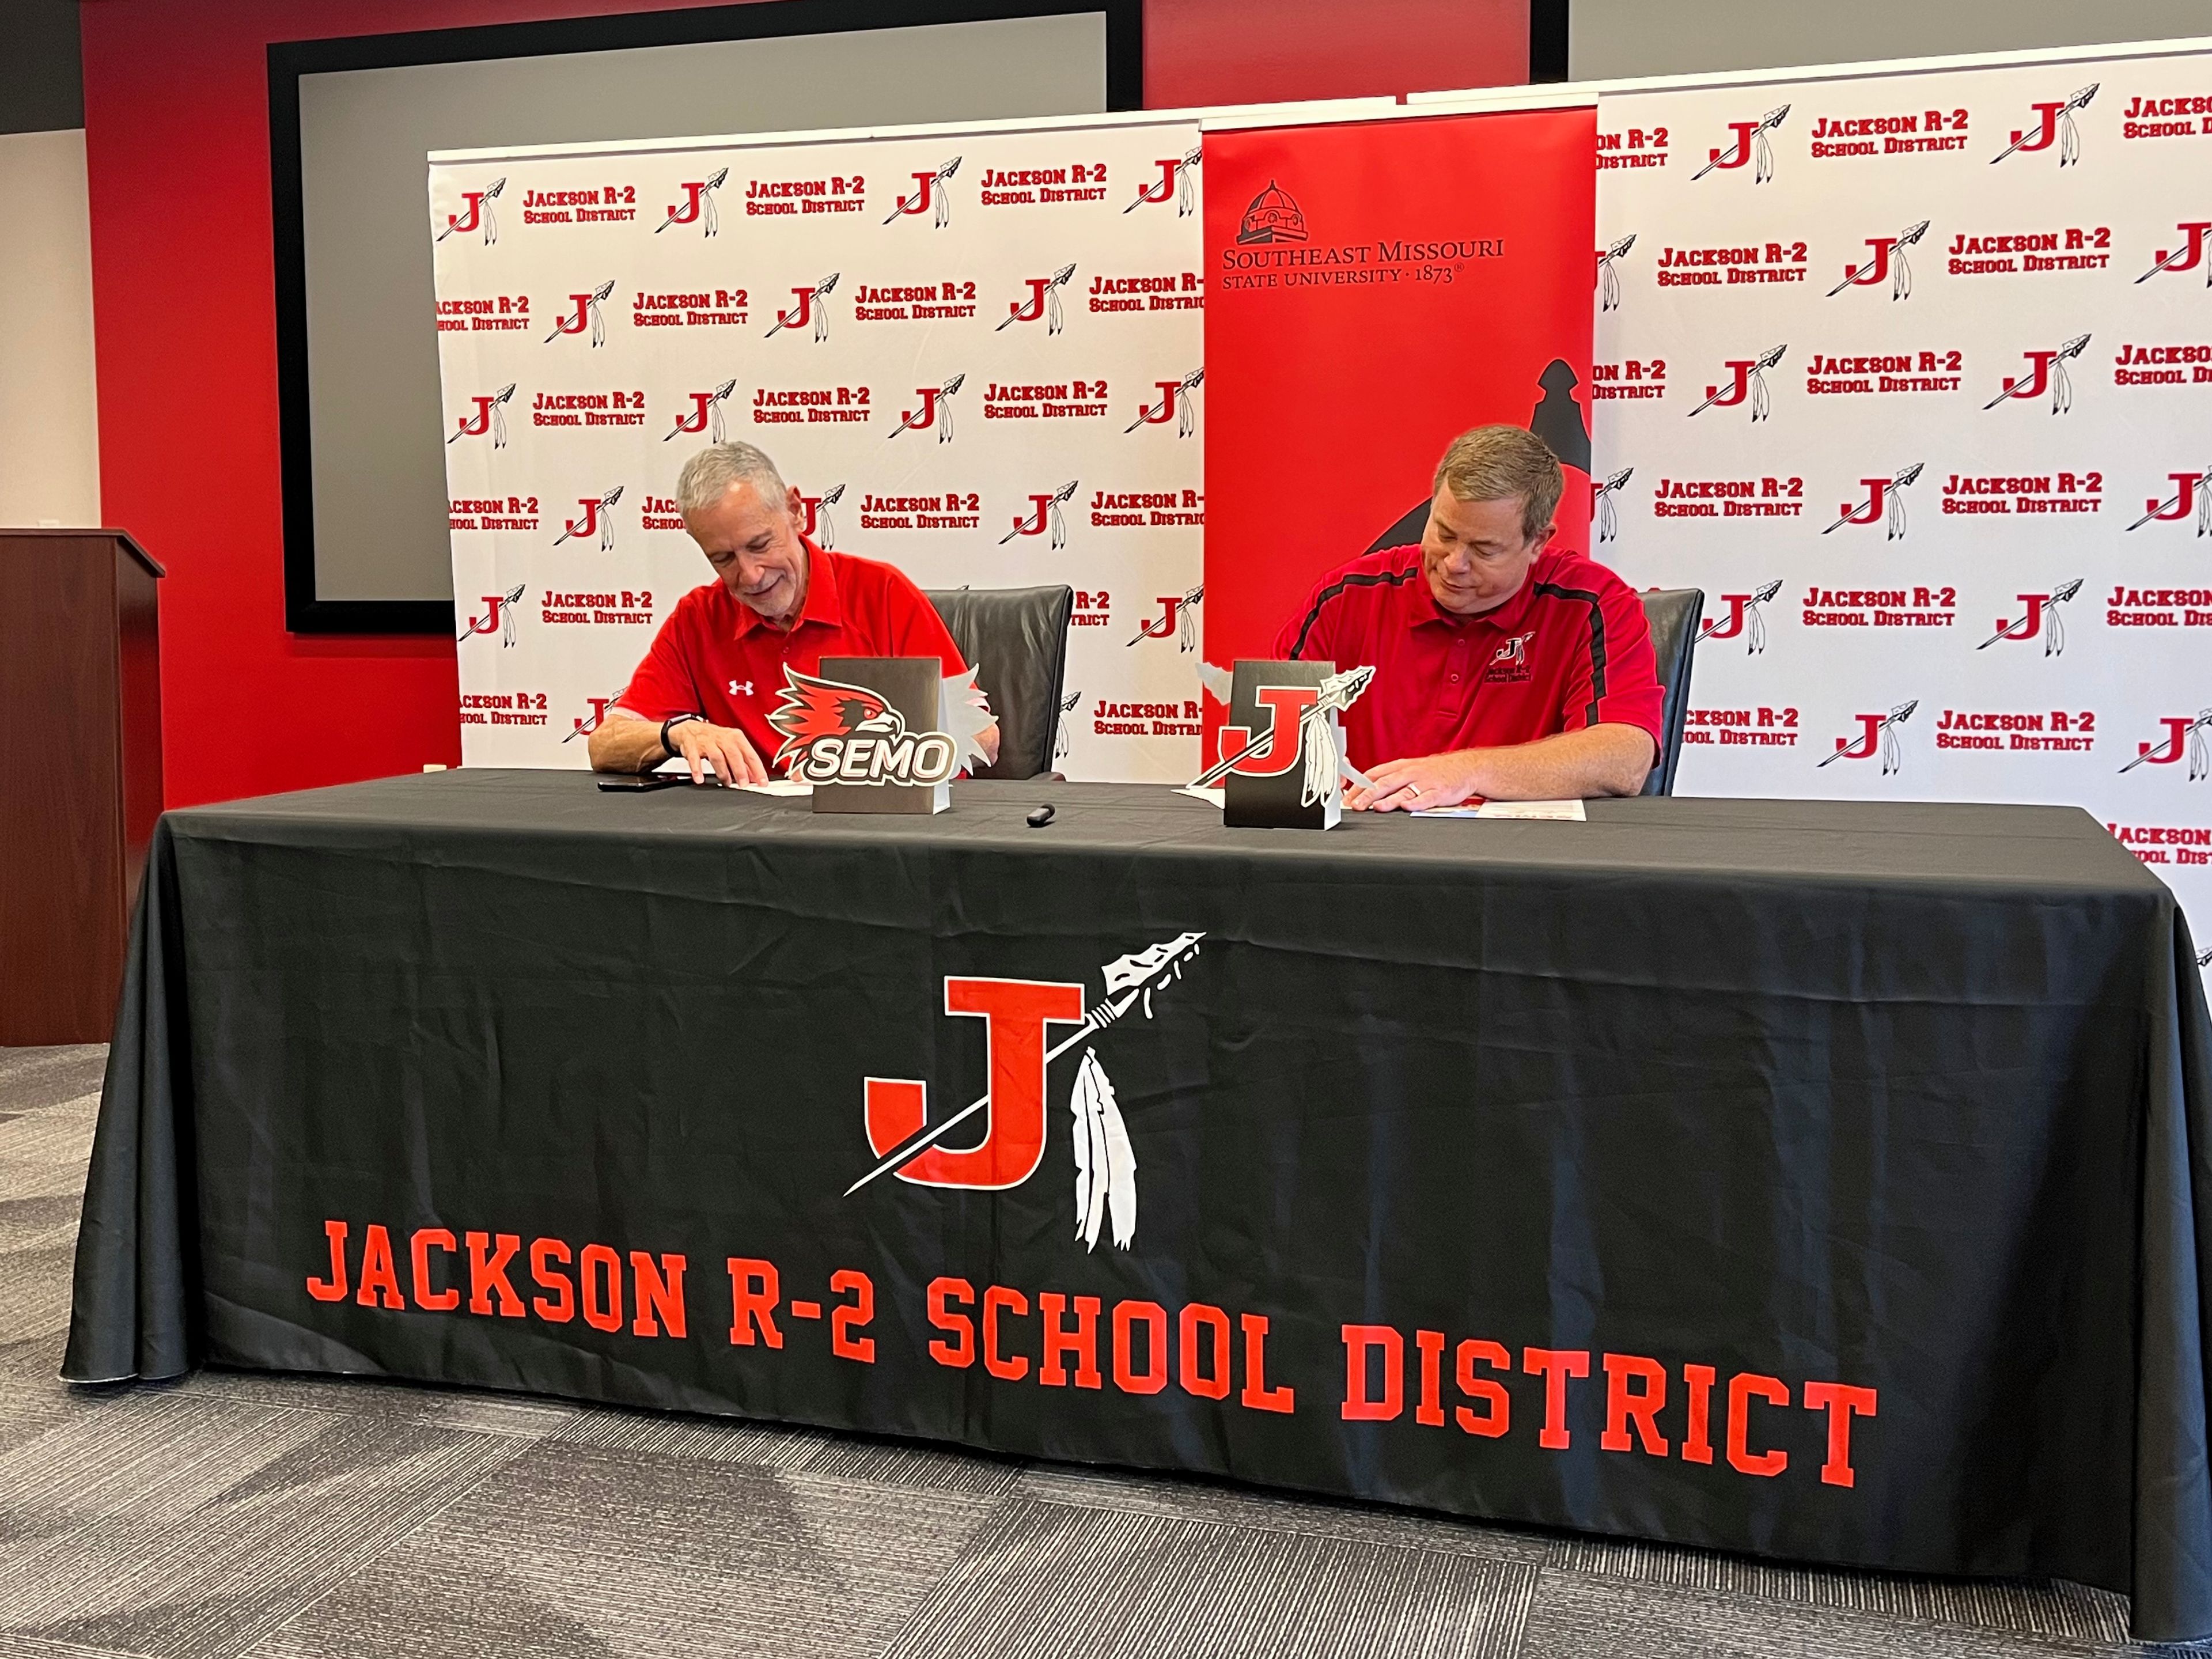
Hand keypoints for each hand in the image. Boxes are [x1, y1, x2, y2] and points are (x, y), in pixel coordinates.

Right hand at [669, 720, 767, 786]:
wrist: (690, 730)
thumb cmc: (715, 739)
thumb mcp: (731, 747)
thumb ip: (743, 763)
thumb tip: (754, 778)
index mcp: (736, 738)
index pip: (750, 754)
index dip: (757, 769)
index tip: (762, 782)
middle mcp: (723, 738)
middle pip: (734, 754)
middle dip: (740, 770)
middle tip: (743, 784)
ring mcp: (707, 742)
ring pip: (717, 756)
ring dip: (723, 772)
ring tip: (726, 783)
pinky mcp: (693, 747)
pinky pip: (695, 759)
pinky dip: (697, 770)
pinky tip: (700, 779)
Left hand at [1348, 750, 1483, 812]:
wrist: (1464, 767)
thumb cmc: (1433, 771)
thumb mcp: (1409, 769)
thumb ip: (1389, 779)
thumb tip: (1364, 791)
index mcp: (1400, 767)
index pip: (1373, 775)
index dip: (1359, 786)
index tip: (1346, 798)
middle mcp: (1410, 773)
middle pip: (1385, 783)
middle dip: (1368, 794)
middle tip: (1355, 806)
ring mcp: (1425, 782)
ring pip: (1404, 790)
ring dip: (1389, 800)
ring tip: (1376, 807)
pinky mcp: (1439, 792)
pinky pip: (1427, 797)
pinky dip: (1416, 802)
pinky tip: (1407, 806)